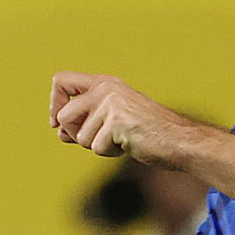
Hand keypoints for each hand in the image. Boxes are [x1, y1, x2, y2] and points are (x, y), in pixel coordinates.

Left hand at [51, 72, 188, 160]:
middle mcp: (106, 89)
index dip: (54, 103)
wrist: (180, 141)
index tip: (57, 122)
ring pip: (81, 137)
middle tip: (101, 138)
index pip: (61, 81)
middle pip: (64, 116)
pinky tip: (129, 145)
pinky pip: (97, 148)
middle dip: (76, 135)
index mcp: (104, 83)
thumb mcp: (112, 121)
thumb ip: (85, 122)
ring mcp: (112, 104)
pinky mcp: (118, 122)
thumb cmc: (149, 133)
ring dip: (99, 146)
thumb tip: (58, 132)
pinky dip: (111, 153)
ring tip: (122, 140)